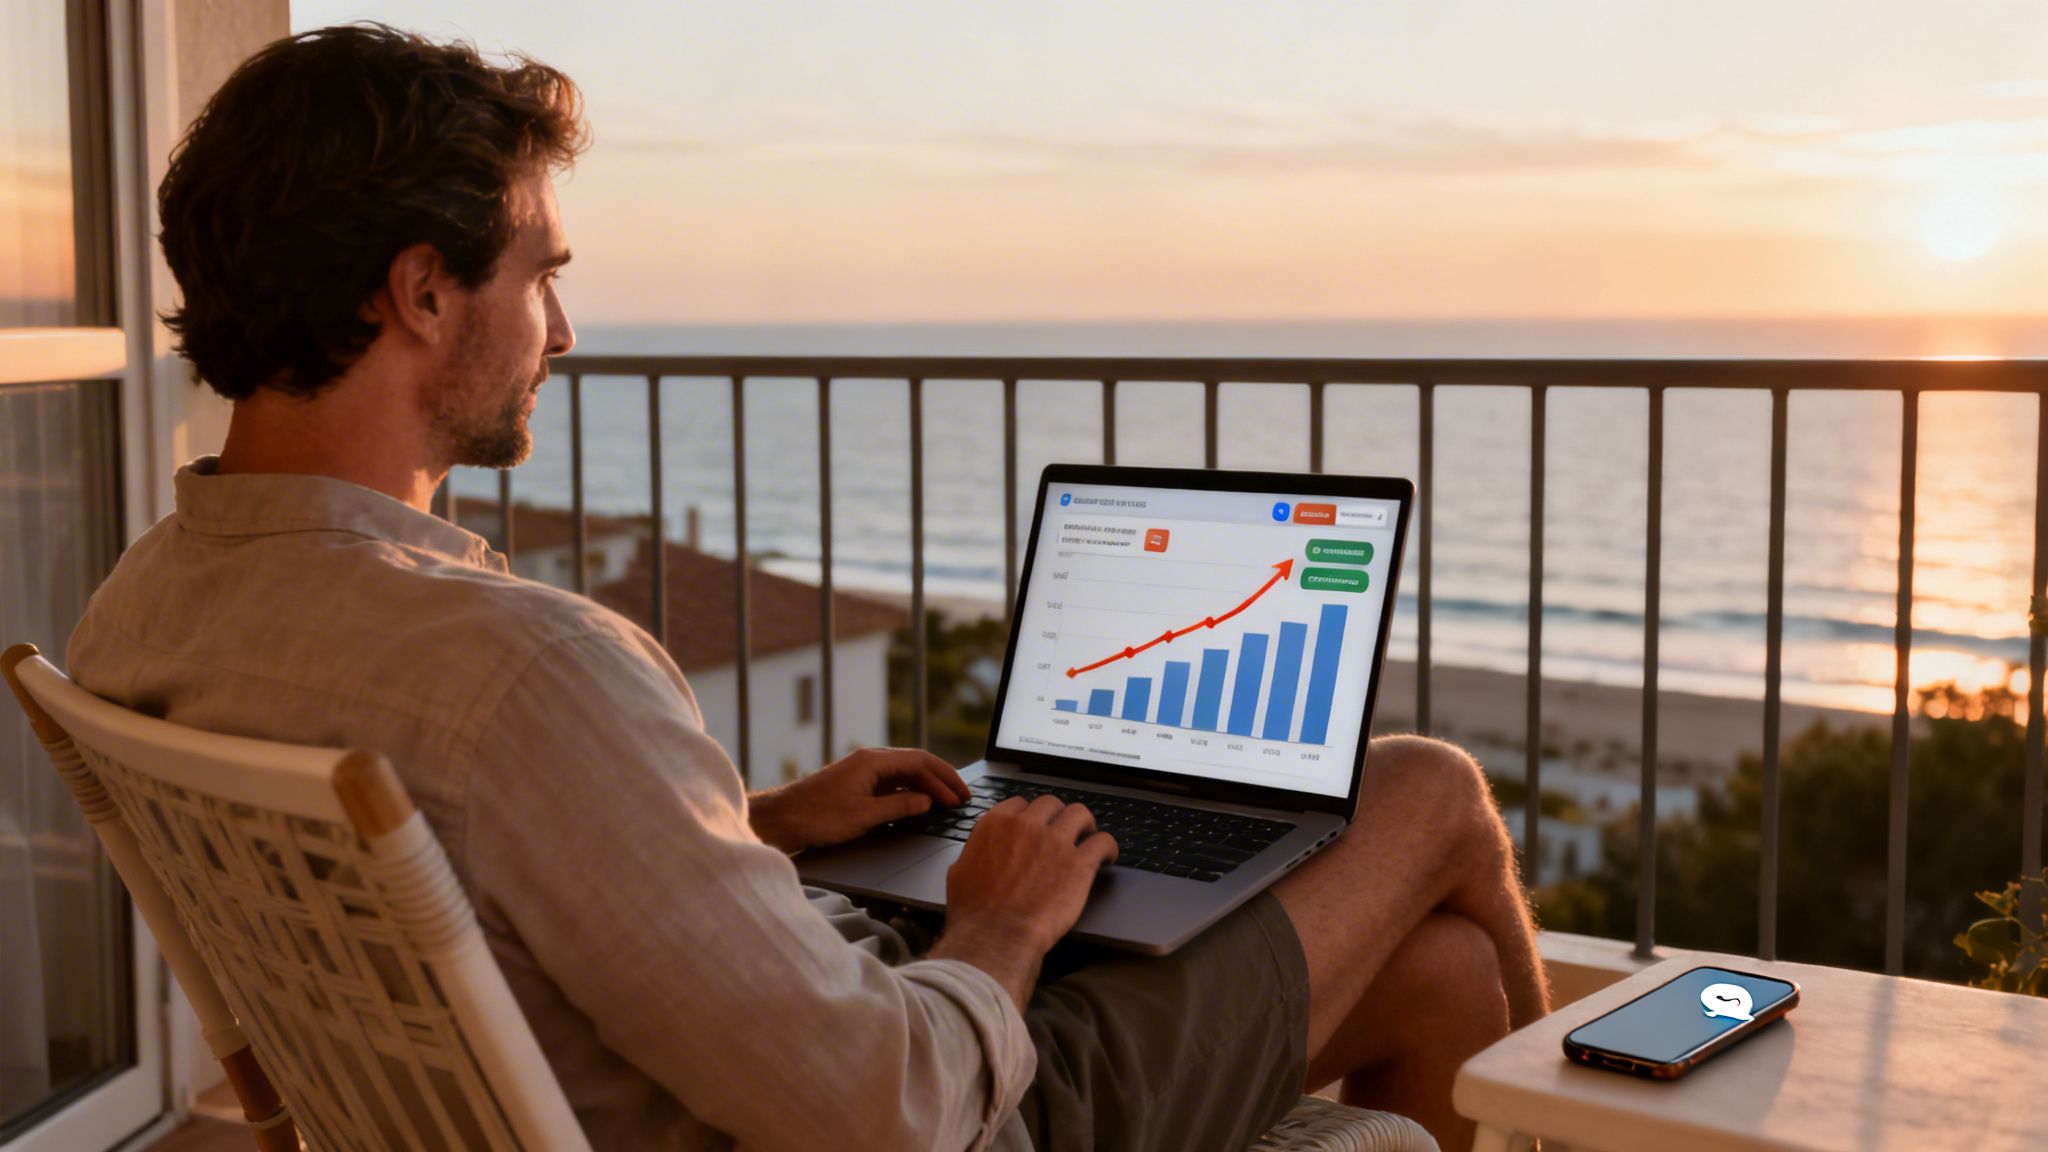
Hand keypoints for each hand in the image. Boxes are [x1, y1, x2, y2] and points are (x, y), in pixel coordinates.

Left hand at [748, 747, 967, 853]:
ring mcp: (863, 772)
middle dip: (940, 781)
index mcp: (873, 761)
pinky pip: (891, 783)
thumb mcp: (864, 816)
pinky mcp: (857, 784)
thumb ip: (899, 807)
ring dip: (926, 787)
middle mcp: (869, 761)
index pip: (920, 761)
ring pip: (904, 774)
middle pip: (915, 765)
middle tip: (960, 799)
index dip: (944, 777)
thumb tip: (926, 802)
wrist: (782, 819)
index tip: (960, 793)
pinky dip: (910, 792)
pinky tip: (919, 805)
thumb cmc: (817, 816)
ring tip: (945, 803)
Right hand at [942, 795, 1118, 960]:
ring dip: (1085, 825)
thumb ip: (973, 854)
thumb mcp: (959, 873)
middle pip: (1052, 804)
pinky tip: (1107, 856)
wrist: (996, 935)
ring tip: (1088, 837)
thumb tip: (976, 855)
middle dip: (1058, 816)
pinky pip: (1103, 842)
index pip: (1021, 804)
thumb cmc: (974, 911)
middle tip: (1063, 832)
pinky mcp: (1079, 863)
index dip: (1031, 815)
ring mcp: (1055, 842)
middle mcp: (1027, 825)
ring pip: (1080, 814)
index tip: (1037, 826)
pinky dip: (1108, 847)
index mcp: (997, 824)